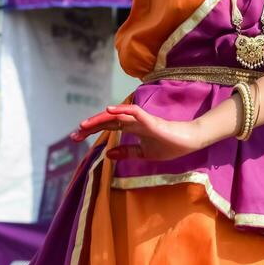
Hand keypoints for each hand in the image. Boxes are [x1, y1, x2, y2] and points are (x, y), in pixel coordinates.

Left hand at [70, 104, 203, 161]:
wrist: (189, 142)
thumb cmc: (170, 145)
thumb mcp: (144, 153)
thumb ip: (127, 152)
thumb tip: (108, 154)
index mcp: (131, 128)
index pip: (107, 127)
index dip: (91, 131)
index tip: (76, 138)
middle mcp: (133, 121)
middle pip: (107, 121)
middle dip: (90, 127)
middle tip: (74, 135)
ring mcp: (141, 120)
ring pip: (116, 116)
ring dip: (100, 119)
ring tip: (84, 125)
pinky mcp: (150, 121)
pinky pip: (134, 112)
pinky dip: (122, 110)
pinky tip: (109, 111)